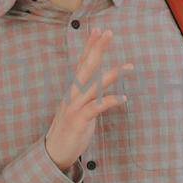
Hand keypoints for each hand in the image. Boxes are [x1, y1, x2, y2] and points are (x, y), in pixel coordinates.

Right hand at [43, 29, 132, 169]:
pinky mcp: (79, 119)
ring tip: (129, 66)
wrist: (54, 151)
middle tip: (108, 32)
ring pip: (94, 85)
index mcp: (73, 90)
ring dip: (112, 74)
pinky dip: (110, 101)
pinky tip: (124, 97)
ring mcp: (75, 106)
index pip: (82, 63)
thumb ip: (86, 94)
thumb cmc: (68, 129)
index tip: (98, 30)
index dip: (90, 46)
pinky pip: (97, 107)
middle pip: (86, 67)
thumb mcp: (76, 107)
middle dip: (97, 49)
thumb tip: (97, 84)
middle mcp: (73, 94)